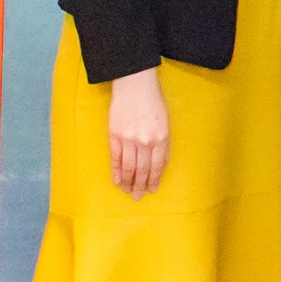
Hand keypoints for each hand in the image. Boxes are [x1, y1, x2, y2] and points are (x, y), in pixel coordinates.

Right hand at [108, 67, 170, 197]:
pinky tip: (117, 180)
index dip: (154, 180)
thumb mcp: (165, 123)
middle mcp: (145, 141)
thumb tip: (159, 165)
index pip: (157, 166)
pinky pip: (115, 158)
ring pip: (128, 167)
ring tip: (128, 191)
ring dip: (128, 182)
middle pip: (142, 170)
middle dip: (140, 185)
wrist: (134, 85)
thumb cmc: (153, 102)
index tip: (152, 189)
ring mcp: (128, 138)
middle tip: (138, 196)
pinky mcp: (115, 135)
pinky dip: (116, 171)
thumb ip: (162, 144)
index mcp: (161, 138)